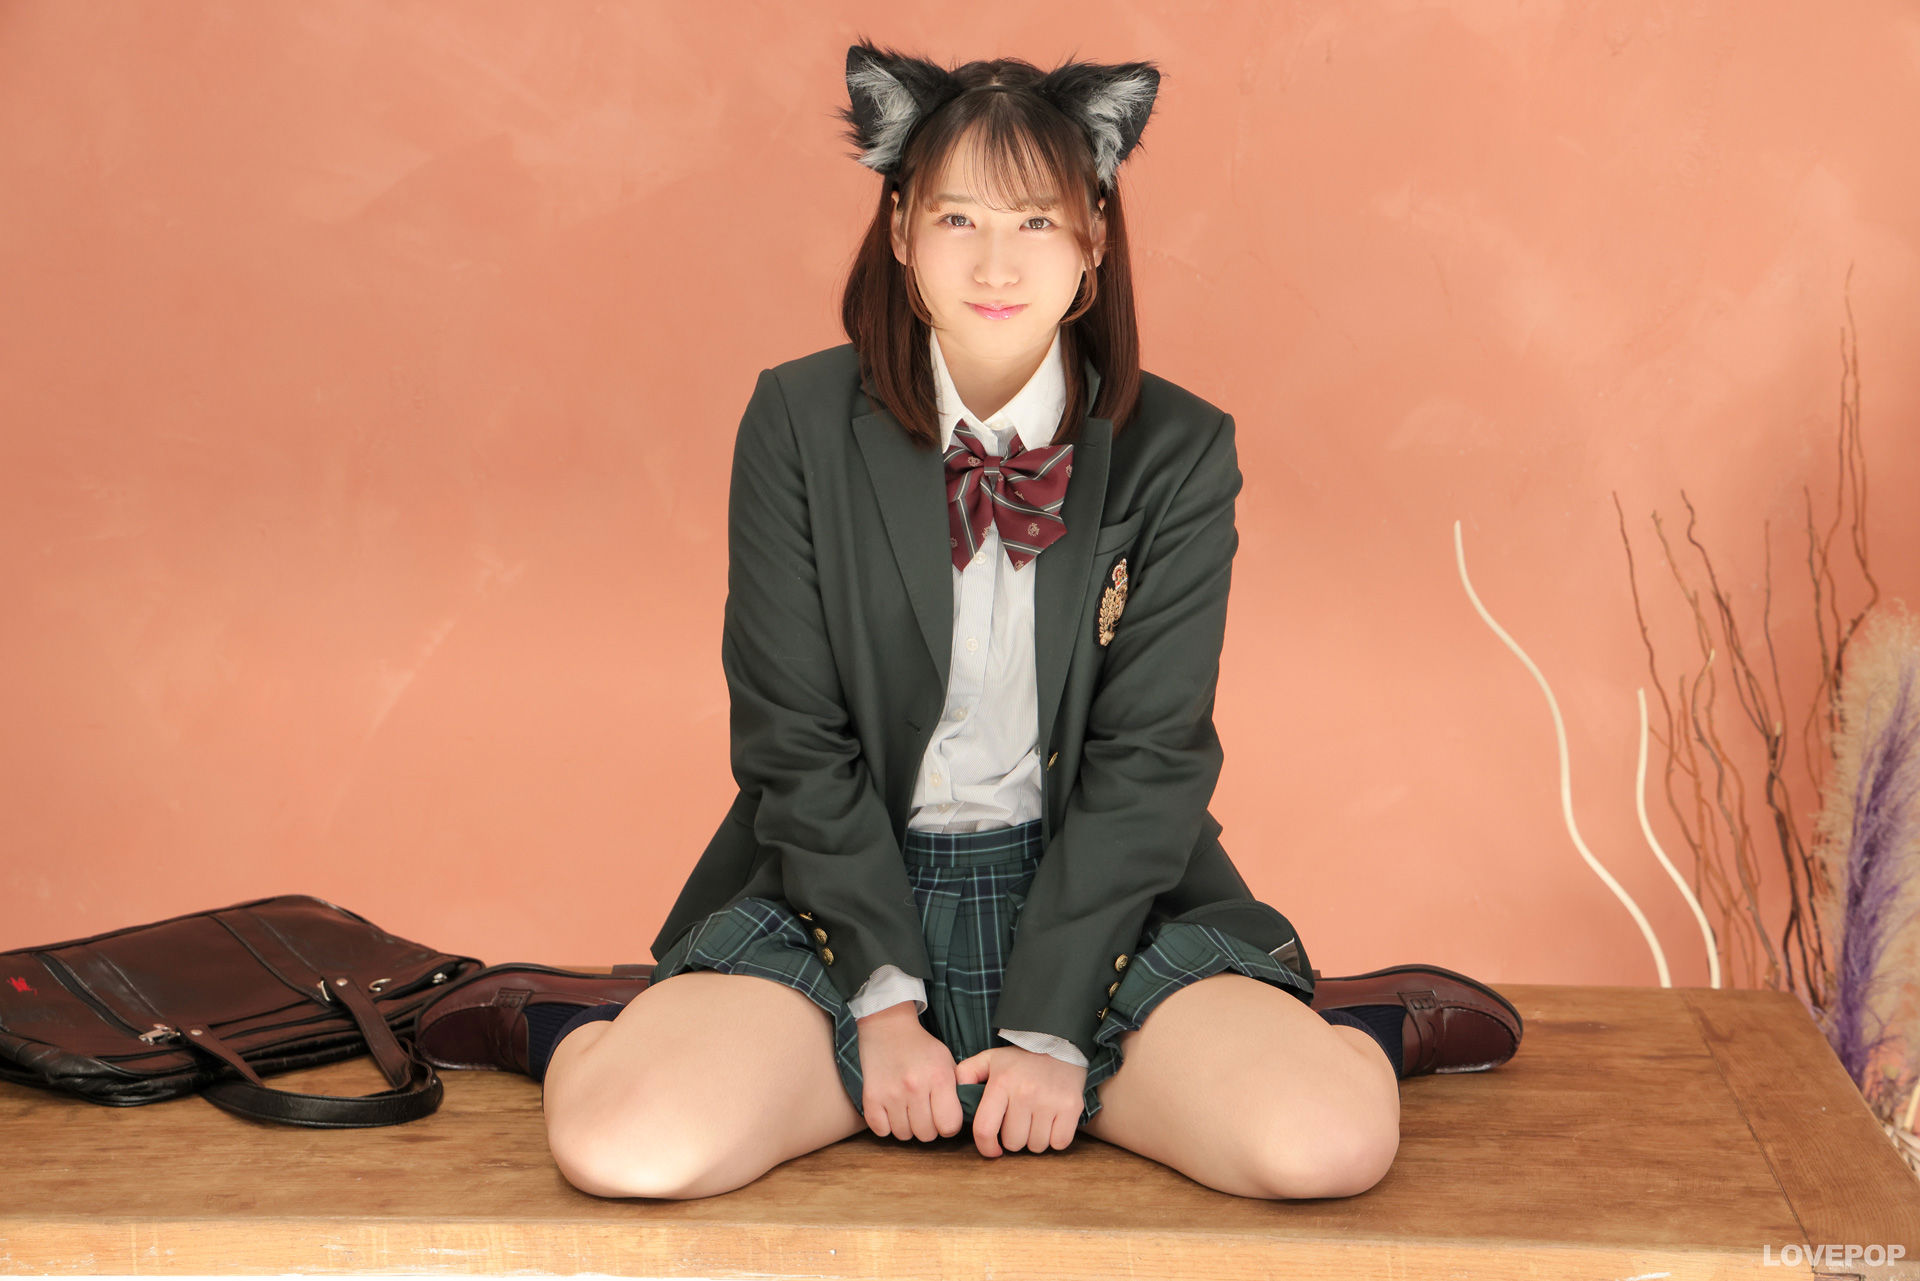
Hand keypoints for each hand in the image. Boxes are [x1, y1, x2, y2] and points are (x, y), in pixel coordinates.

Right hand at [853, 1003, 964, 1141]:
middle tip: (924, 1111)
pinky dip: (886, 1125)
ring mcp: (891, 1093)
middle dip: (928, 1127)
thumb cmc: (921, 1048)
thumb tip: (963, 1118)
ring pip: (904, 1135)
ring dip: (907, 1126)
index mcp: (939, 1077)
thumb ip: (956, 1090)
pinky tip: (891, 1110)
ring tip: (907, 1108)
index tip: (944, 1116)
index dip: (949, 1125)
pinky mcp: (871, 1097)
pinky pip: (882, 1131)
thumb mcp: (947, 1062)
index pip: (950, 1126)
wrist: (888, 1028)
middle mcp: (915, 1087)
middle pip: (927, 1135)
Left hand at [953, 1045, 1088, 1156]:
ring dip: (1034, 1139)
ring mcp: (1050, 1101)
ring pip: (1036, 1146)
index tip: (992, 1149)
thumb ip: (965, 1074)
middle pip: (1013, 1143)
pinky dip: (1055, 1139)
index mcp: (1001, 1083)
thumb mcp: (989, 1059)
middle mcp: (1025, 1093)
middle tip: (1019, 1122)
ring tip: (1035, 1120)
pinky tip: (1052, 1122)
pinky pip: (1059, 1143)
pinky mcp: (1071, 1107)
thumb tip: (952, 1096)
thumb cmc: (1021, 1059)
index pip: (985, 1129)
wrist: (1059, 1043)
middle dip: (1014, 1138)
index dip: (986, 1147)